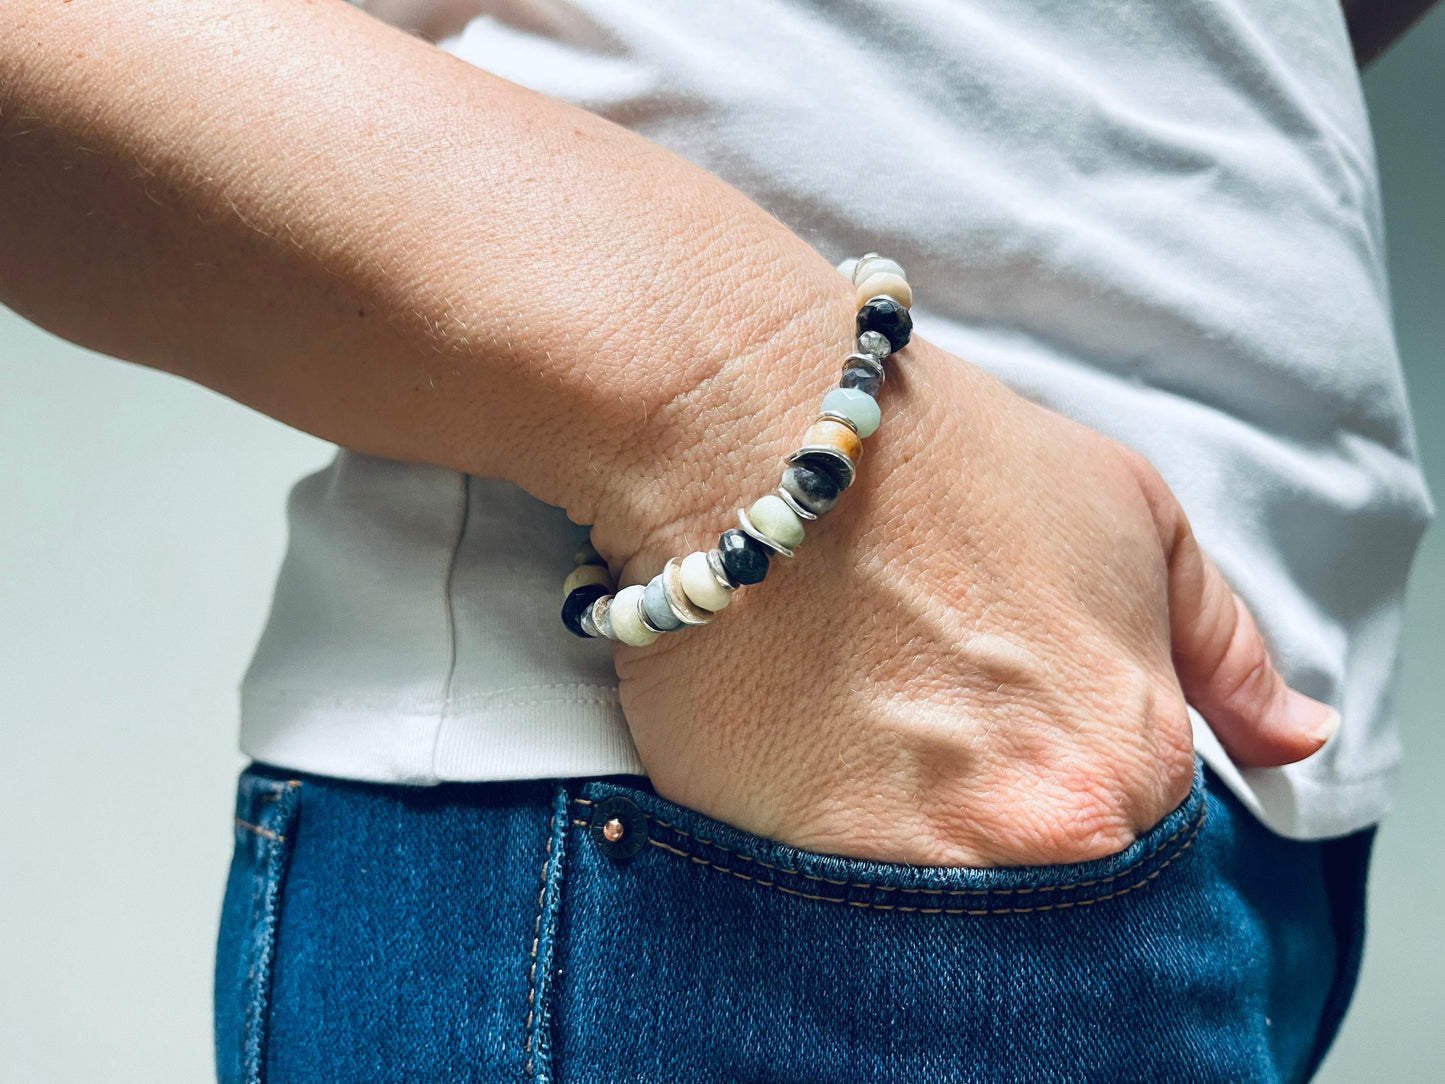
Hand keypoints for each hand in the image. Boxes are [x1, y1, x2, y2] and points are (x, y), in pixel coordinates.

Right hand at [586, 277, 1334, 867]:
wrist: (760, 432)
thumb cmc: (953, 458)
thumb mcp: (1138, 517)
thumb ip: (1228, 649)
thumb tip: (1298, 742)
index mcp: (1130, 759)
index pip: (1139, 829)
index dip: (1080, 770)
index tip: (1026, 722)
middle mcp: (1027, 834)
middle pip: (1038, 870)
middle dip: (1005, 808)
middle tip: (944, 719)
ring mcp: (896, 860)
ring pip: (932, 895)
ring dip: (911, 828)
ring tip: (872, 719)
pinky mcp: (779, 859)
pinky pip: (822, 887)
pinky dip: (822, 833)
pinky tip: (807, 738)